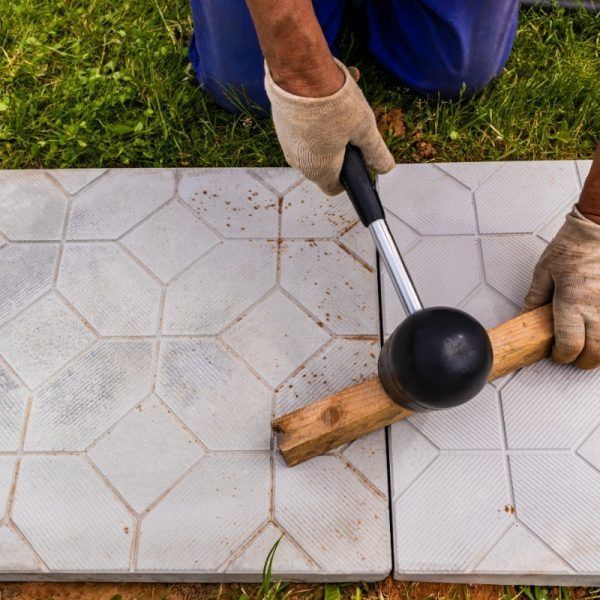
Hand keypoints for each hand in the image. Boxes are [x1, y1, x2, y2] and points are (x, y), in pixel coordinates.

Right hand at [265, 59, 394, 195]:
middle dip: (341, 147)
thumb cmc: (331, 103)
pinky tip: (327, 95)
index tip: (358, 158)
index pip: (334, 187)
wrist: (299, 72)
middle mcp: (300, 162)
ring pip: (315, 142)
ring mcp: (288, 143)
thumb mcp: (365, 129)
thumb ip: (375, 152)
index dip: (349, 176)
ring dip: (330, 129)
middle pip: (325, 163)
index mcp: (319, 170)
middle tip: (354, 125)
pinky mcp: (282, 124)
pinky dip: (316, 117)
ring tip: (343, 103)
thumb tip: (384, 168)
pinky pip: (303, 127)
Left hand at [525, 206, 599, 368]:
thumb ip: (536, 297)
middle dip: (582, 360)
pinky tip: (598, 333)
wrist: (596, 229)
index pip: (570, 344)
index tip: (557, 353)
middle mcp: (595, 307)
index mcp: (572, 302)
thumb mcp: (543, 271)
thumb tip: (527, 315)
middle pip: (595, 352)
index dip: (562, 355)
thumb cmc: (571, 246)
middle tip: (573, 356)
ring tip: (587, 347)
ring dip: (598, 351)